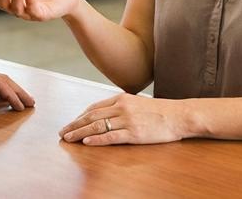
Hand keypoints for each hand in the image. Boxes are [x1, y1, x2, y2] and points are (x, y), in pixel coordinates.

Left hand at [59, 93, 187, 145]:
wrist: (179, 115)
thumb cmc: (160, 111)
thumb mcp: (138, 103)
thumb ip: (122, 107)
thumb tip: (106, 114)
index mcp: (122, 98)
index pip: (94, 107)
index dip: (80, 116)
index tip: (71, 123)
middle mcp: (122, 107)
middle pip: (91, 116)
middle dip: (74, 124)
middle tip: (62, 132)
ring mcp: (127, 120)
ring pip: (97, 126)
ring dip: (79, 132)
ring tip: (68, 138)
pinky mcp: (134, 133)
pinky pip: (111, 136)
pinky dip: (96, 139)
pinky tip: (86, 142)